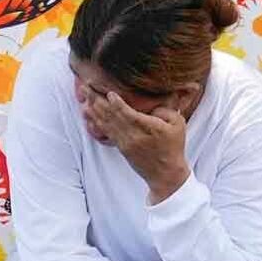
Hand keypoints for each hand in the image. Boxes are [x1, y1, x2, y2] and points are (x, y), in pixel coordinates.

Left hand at [84, 79, 190, 197]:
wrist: (166, 173)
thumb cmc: (174, 146)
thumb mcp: (178, 124)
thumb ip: (165, 110)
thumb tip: (152, 105)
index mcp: (149, 128)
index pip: (128, 113)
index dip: (116, 103)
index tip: (108, 93)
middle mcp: (134, 135)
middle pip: (112, 115)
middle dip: (98, 100)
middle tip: (86, 87)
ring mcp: (126, 142)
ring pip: (106, 122)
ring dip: (93, 108)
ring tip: (83, 96)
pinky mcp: (121, 147)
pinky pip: (105, 132)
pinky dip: (95, 121)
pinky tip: (88, 113)